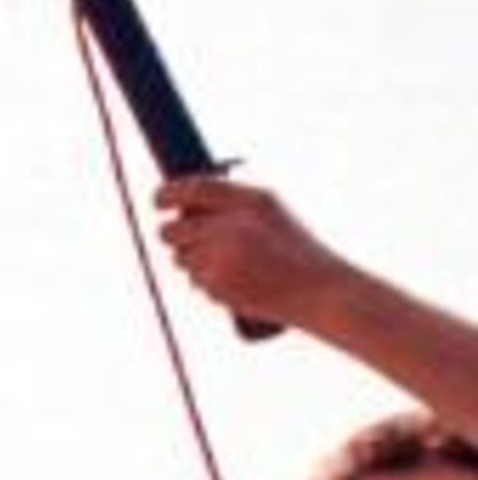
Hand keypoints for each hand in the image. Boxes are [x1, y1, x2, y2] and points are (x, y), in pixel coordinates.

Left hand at [156, 177, 356, 332]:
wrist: (320, 291)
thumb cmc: (294, 251)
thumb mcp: (270, 213)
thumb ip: (229, 204)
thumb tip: (180, 205)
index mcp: (251, 200)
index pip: (192, 188)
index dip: (166, 194)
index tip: (159, 201)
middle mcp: (233, 224)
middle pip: (172, 229)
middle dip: (175, 237)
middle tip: (193, 242)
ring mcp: (222, 255)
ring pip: (180, 257)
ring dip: (195, 262)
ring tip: (234, 266)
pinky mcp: (217, 282)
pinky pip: (194, 280)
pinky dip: (208, 282)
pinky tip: (239, 283)